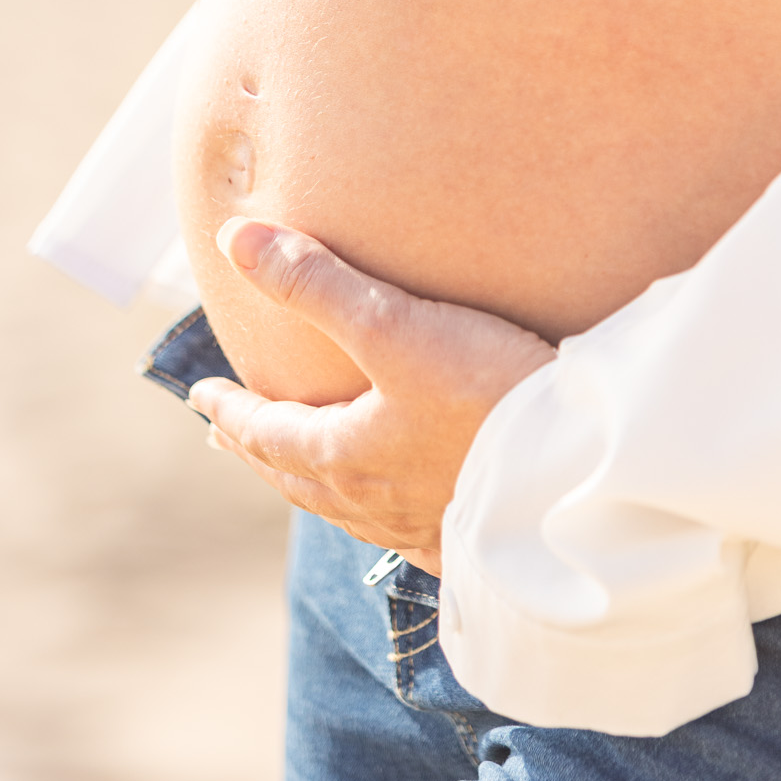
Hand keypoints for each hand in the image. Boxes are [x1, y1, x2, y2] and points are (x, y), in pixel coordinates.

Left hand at [187, 219, 553, 572]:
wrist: (578, 475)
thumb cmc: (487, 396)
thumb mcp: (394, 325)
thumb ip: (315, 283)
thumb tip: (236, 240)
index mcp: (343, 455)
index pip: (266, 432)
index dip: (232, 410)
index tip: (201, 397)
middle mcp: (373, 501)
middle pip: (297, 476)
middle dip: (261, 450)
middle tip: (230, 438)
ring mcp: (423, 527)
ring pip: (348, 508)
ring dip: (315, 484)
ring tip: (305, 471)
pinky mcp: (472, 540)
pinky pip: (408, 535)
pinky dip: (385, 518)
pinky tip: (404, 517)